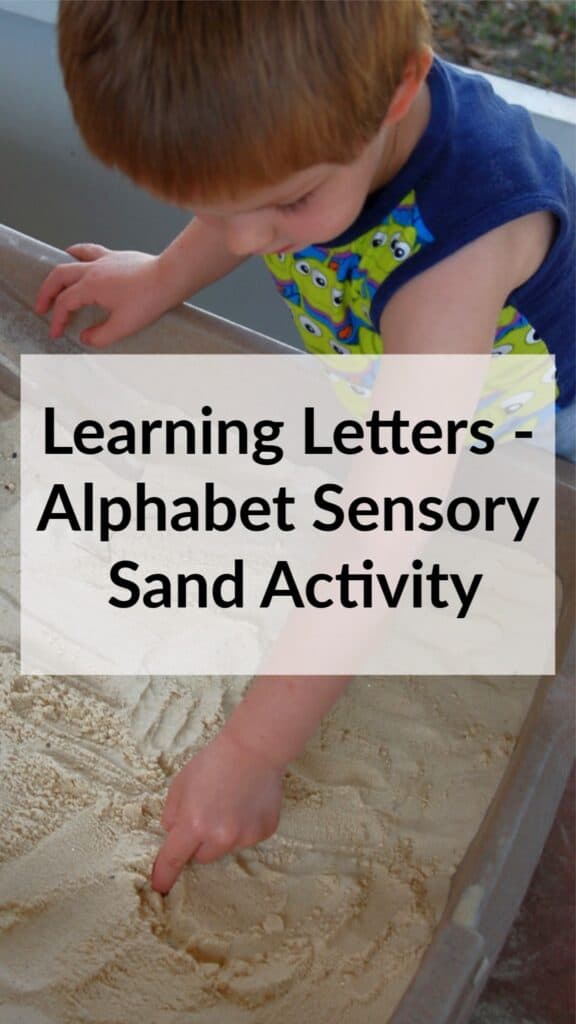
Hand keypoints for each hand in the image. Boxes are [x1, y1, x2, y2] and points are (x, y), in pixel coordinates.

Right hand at [35, 244, 169, 346]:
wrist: (169, 278)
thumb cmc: (149, 300)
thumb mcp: (123, 326)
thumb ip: (100, 335)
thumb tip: (85, 338)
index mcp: (91, 286)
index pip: (65, 303)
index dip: (57, 319)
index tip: (56, 333)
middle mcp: (93, 269)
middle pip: (59, 277)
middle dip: (47, 293)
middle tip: (42, 307)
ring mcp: (105, 260)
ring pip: (73, 259)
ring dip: (60, 271)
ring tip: (54, 281)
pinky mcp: (117, 256)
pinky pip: (91, 251)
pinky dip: (79, 253)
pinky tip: (79, 256)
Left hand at [151, 730, 283, 893]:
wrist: (254, 749)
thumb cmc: (213, 762)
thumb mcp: (181, 784)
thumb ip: (171, 813)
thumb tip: (172, 833)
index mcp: (193, 824)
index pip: (173, 859)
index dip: (164, 874)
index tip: (160, 887)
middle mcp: (219, 837)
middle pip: (202, 856)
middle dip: (200, 841)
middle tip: (209, 811)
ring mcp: (245, 837)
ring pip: (226, 848)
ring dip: (224, 834)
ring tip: (232, 802)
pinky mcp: (264, 832)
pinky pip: (248, 838)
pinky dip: (246, 826)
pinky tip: (248, 802)